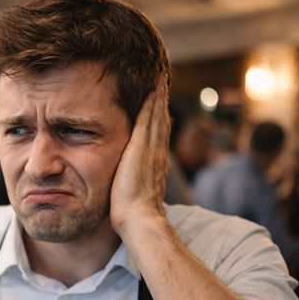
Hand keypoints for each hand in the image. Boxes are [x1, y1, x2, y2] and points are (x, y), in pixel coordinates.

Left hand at [109, 76, 170, 235]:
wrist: (139, 219)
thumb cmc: (134, 214)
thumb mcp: (137, 195)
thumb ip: (137, 185)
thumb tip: (135, 184)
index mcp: (156, 165)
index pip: (158, 137)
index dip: (160, 120)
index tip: (159, 106)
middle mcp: (157, 155)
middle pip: (162, 123)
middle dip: (162, 103)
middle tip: (163, 83)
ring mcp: (151, 151)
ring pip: (157, 118)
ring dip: (159, 98)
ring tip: (161, 80)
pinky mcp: (141, 149)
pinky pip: (147, 120)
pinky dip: (151, 105)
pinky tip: (152, 90)